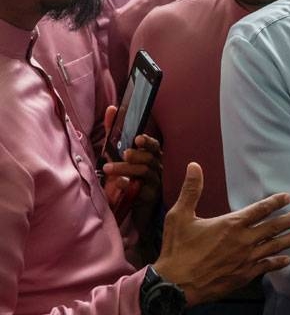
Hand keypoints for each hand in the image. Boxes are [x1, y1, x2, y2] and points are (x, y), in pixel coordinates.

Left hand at [100, 106, 161, 220]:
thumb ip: (114, 132)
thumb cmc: (123, 174)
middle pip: (150, 158)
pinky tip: (118, 183)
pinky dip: (129, 185)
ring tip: (108, 168)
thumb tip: (112, 108)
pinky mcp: (149, 198)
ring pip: (145, 172)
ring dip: (126, 169)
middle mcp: (156, 168)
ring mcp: (154, 183)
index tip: (137, 139)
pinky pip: (142, 190)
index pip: (154, 146)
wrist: (124, 206)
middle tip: (124, 154)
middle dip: (137, 155)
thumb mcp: (116, 153)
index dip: (147, 141)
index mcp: (150, 156)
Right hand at [153, 163, 289, 306]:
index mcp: (231, 224)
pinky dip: (278, 262)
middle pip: (273, 228)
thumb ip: (191, 190)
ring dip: (289, 240)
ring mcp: (246, 259)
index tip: (288, 197)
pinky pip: (266, 266)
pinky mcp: (244, 275)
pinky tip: (287, 260)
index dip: (275, 202)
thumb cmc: (177, 249)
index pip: (260, 209)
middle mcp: (244, 241)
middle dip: (289, 220)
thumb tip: (194, 165)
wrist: (175, 285)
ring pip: (274, 247)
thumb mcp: (179, 216)